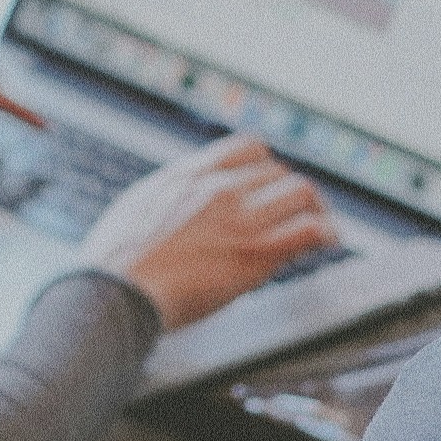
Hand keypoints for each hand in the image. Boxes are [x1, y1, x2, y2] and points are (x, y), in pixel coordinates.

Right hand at [80, 134, 338, 330]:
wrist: (112, 291)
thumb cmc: (111, 264)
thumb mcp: (135, 209)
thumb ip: (166, 199)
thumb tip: (173, 203)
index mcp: (189, 175)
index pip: (247, 148)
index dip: (266, 166)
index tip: (269, 185)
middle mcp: (218, 189)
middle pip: (277, 171)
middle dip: (288, 192)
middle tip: (297, 214)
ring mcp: (239, 219)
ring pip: (301, 192)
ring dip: (315, 208)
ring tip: (321, 226)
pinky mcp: (255, 254)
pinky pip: (308, 229)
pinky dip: (326, 232)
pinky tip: (329, 241)